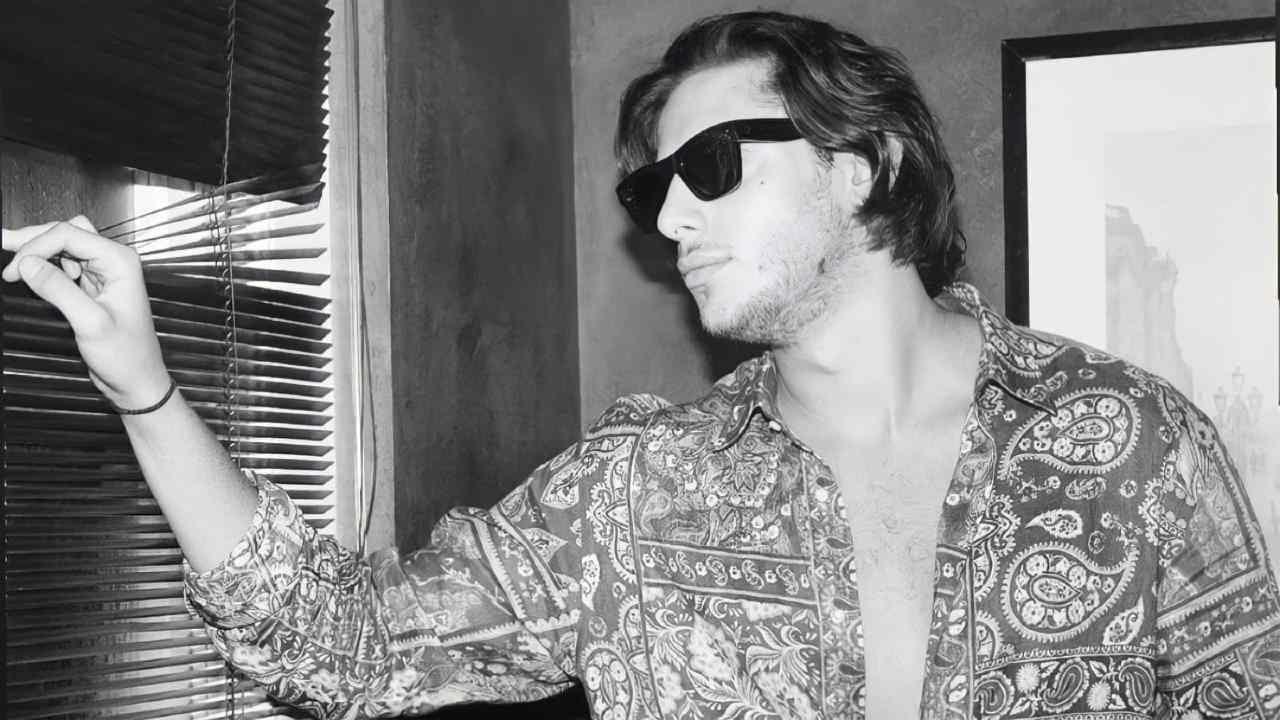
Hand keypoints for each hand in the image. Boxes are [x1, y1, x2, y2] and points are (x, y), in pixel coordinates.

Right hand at [2, 216, 171, 409]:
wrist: (136, 380)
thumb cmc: (126, 356)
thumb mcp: (90, 323)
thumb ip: (58, 290)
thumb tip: (27, 264)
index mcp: (120, 262)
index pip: (69, 234)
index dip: (36, 246)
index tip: (13, 269)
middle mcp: (114, 261)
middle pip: (66, 232)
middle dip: (32, 239)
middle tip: (2, 245)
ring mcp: (104, 272)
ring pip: (64, 245)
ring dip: (37, 250)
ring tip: (12, 265)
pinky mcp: (93, 285)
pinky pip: (65, 263)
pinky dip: (46, 264)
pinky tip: (33, 275)